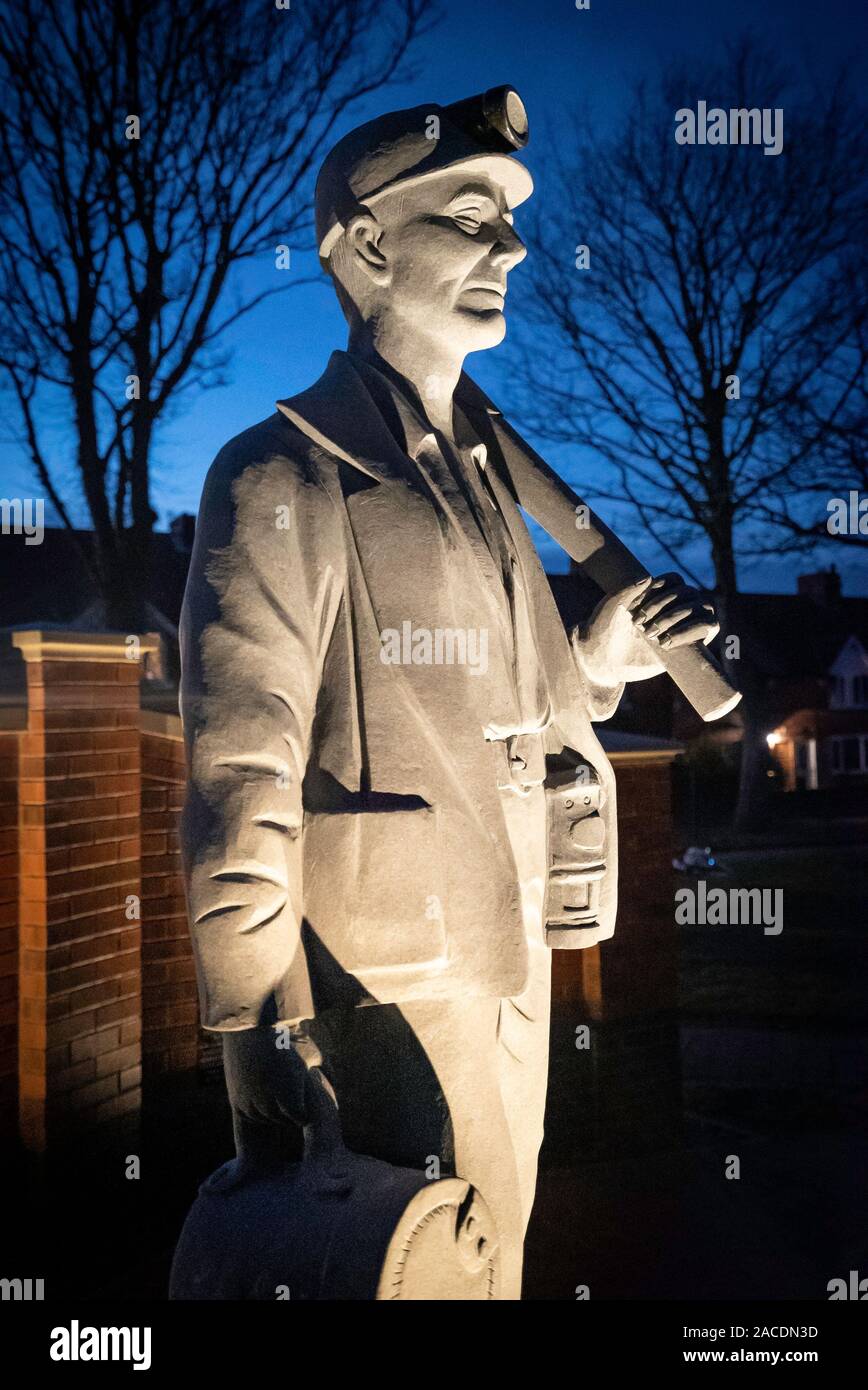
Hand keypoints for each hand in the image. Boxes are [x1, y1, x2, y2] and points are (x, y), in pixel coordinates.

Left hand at [578, 573, 718, 685]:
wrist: (603, 661)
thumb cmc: (604, 630)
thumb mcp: (610, 606)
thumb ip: (625, 589)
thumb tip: (648, 577)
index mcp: (658, 594)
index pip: (676, 580)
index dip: (662, 589)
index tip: (638, 605)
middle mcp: (674, 607)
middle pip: (688, 593)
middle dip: (665, 608)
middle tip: (639, 626)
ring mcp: (685, 625)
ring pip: (702, 607)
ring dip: (678, 618)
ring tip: (654, 636)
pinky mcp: (691, 644)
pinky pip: (709, 627)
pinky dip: (691, 630)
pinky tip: (666, 642)